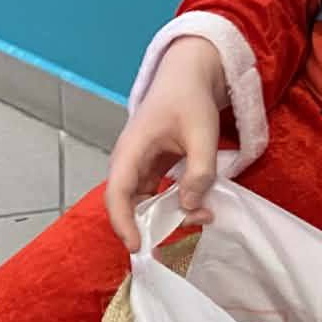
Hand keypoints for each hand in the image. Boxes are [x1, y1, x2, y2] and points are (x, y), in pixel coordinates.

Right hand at [105, 36, 226, 250]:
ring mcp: (140, 165)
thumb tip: (189, 207)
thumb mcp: (202, 134)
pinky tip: (200, 205)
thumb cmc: (190, 99)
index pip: (117, 193)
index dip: (123, 222)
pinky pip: (157, 193)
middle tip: (186, 232)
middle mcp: (129, 162)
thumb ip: (199, 172)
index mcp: (131, 150)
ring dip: (168, 215)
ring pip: (145, 201)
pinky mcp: (154, 167)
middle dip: (152, 224)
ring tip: (204, 215)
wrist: (189, 75)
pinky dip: (175, 203)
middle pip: (129, 203)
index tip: (138, 246)